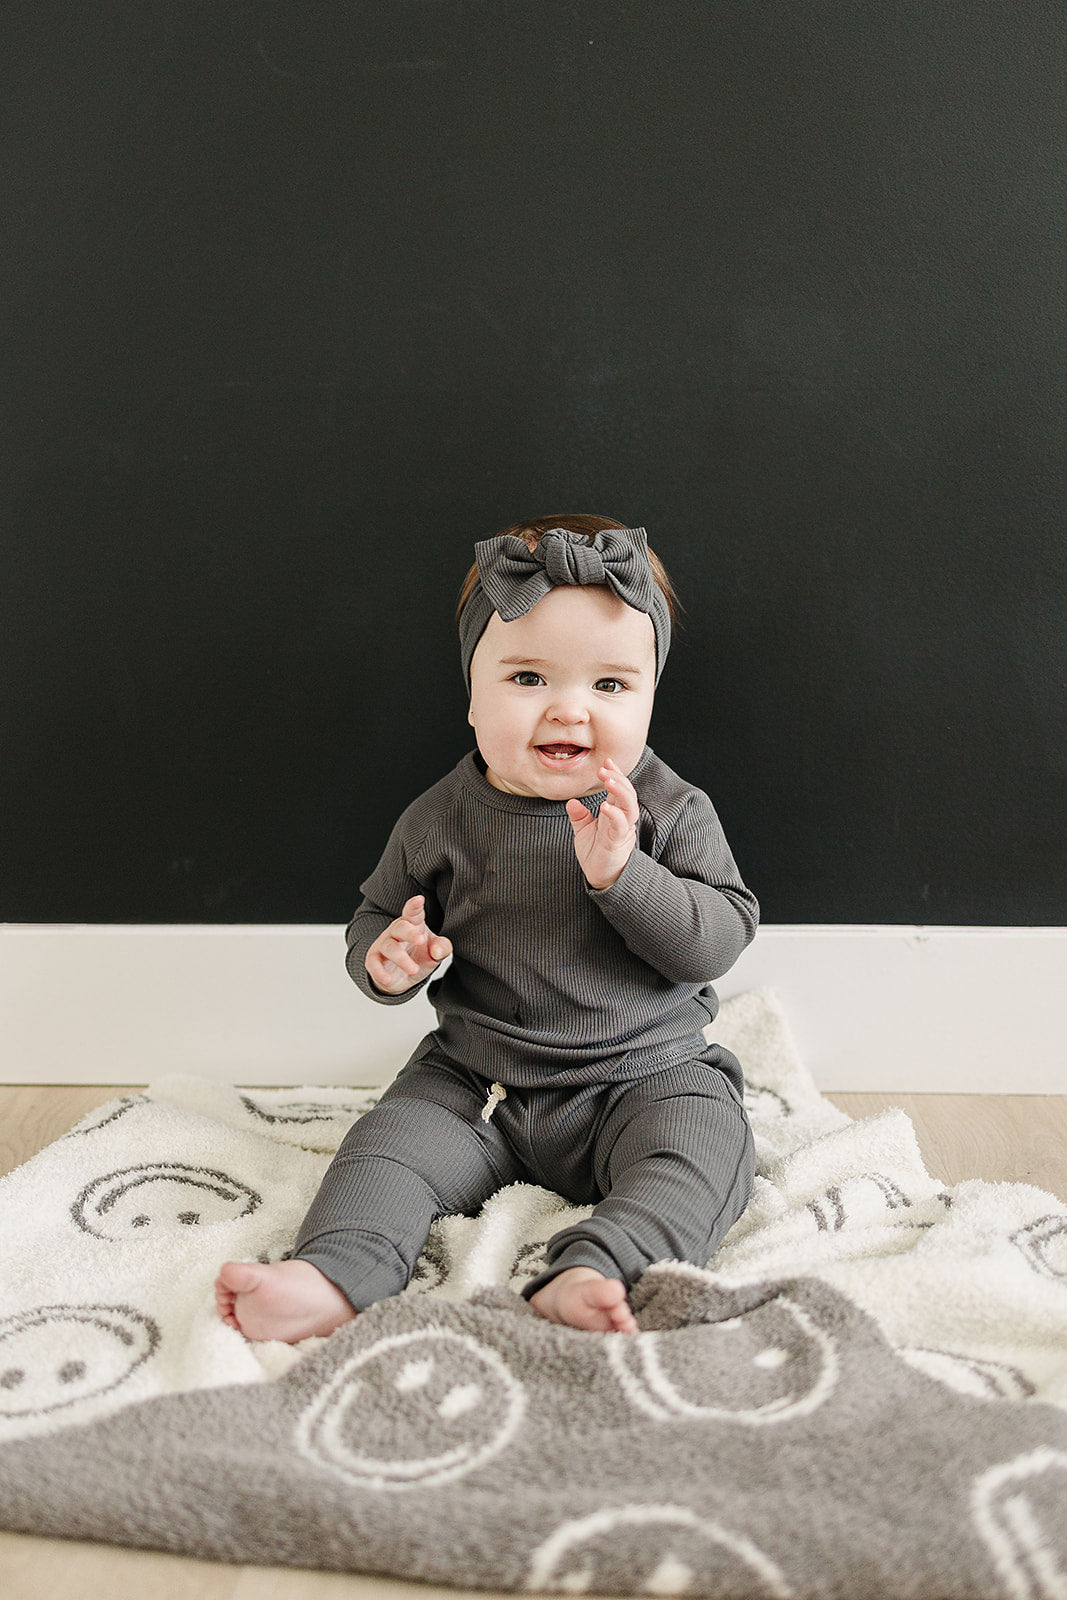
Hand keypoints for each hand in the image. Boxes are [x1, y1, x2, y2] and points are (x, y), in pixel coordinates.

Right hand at [365, 895, 451, 994]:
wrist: (402, 977)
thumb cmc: (419, 956)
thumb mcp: (436, 952)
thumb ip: (442, 948)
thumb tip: (438, 951)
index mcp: (412, 924)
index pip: (413, 913)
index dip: (415, 906)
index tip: (419, 899)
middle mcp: (396, 931)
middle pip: (400, 927)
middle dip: (410, 933)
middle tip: (420, 940)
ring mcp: (384, 945)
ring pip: (389, 947)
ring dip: (401, 958)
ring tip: (414, 970)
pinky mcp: (374, 960)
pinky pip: (374, 964)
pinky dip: (380, 972)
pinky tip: (388, 979)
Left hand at [566, 759, 638, 889]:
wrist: (601, 878)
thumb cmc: (595, 853)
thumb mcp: (583, 831)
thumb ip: (579, 816)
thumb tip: (571, 802)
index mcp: (614, 813)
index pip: (619, 789)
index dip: (615, 774)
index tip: (606, 761)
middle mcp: (622, 819)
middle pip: (627, 793)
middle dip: (618, 778)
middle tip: (604, 767)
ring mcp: (622, 830)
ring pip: (630, 806)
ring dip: (620, 791)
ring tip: (609, 780)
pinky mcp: (618, 842)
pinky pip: (620, 826)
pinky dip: (614, 814)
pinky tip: (605, 806)